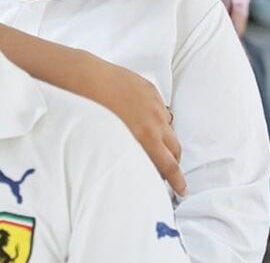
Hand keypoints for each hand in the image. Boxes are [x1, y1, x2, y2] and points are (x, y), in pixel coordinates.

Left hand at [89, 58, 185, 194]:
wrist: (87, 80)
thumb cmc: (93, 113)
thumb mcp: (112, 142)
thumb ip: (130, 154)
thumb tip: (135, 164)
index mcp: (146, 137)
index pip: (170, 165)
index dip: (177, 180)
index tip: (182, 190)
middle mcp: (155, 121)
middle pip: (175, 148)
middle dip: (174, 160)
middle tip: (166, 169)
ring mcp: (154, 103)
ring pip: (169, 127)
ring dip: (165, 138)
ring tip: (153, 142)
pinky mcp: (150, 89)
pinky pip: (161, 109)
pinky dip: (157, 118)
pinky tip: (144, 118)